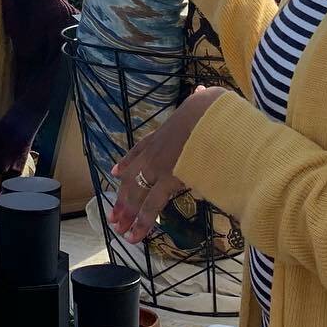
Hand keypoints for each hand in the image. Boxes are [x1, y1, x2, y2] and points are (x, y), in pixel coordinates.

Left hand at [109, 87, 226, 243]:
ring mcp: (158, 165)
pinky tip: (134, 235)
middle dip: (122, 198)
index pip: (139, 150)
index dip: (127, 163)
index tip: (116, 172)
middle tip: (114, 215)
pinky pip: (151, 205)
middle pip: (132, 177)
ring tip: (119, 229)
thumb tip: (201, 92)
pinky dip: (142, 222)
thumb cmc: (212, 108)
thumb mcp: (201, 102)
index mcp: (162, 133)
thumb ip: (199, 101)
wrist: (211, 114)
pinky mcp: (167, 179)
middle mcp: (154, 151)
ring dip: (126, 214)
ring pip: (136, 193)